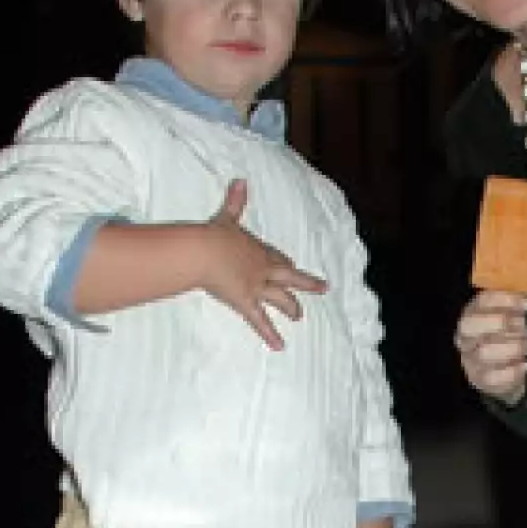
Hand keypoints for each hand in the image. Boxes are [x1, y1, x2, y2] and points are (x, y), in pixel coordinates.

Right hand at [200, 179, 327, 349]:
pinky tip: (280, 346)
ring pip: (280, 298)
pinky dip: (270, 334)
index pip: (276, 257)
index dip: (284, 262)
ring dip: (291, 308)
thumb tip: (241, 180)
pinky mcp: (246, 302)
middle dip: (306, 282)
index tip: (291, 265)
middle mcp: (263, 269)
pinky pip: (260, 321)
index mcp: (257, 249)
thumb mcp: (225, 217)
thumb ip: (234, 200)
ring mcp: (257, 286)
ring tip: (299, 316)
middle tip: (322, 288)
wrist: (204, 251)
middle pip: (290, 276)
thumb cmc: (212, 235)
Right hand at [456, 290, 526, 402]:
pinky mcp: (480, 380)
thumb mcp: (511, 317)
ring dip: (513, 347)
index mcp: (472, 314)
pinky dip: (514, 370)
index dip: (506, 300)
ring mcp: (470, 360)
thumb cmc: (508, 338)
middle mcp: (465, 336)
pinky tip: (526, 364)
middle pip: (472, 325)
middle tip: (524, 326)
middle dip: (502, 322)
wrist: (507, 371)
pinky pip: (494, 377)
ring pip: (484, 352)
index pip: (482, 301)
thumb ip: (516, 306)